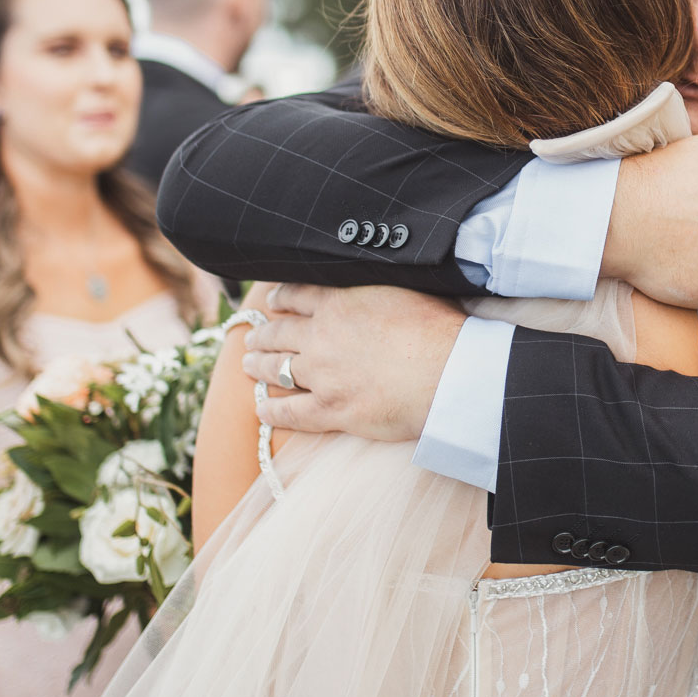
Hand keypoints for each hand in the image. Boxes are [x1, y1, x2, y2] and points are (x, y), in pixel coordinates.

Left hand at [241, 284, 465, 439]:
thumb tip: (376, 285)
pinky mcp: (330, 409)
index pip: (298, 295)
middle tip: (253, 338)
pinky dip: (272, 411)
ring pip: (276, 369)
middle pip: (279, 333)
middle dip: (262, 335)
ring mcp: (321, 374)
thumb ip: (378, 288)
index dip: (282, 298)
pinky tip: (262, 410)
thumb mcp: (405, 289)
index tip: (274, 302)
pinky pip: (290, 412)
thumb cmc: (439, 329)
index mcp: (340, 302)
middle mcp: (322, 336)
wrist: (448, 372)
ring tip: (249, 365)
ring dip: (258, 367)